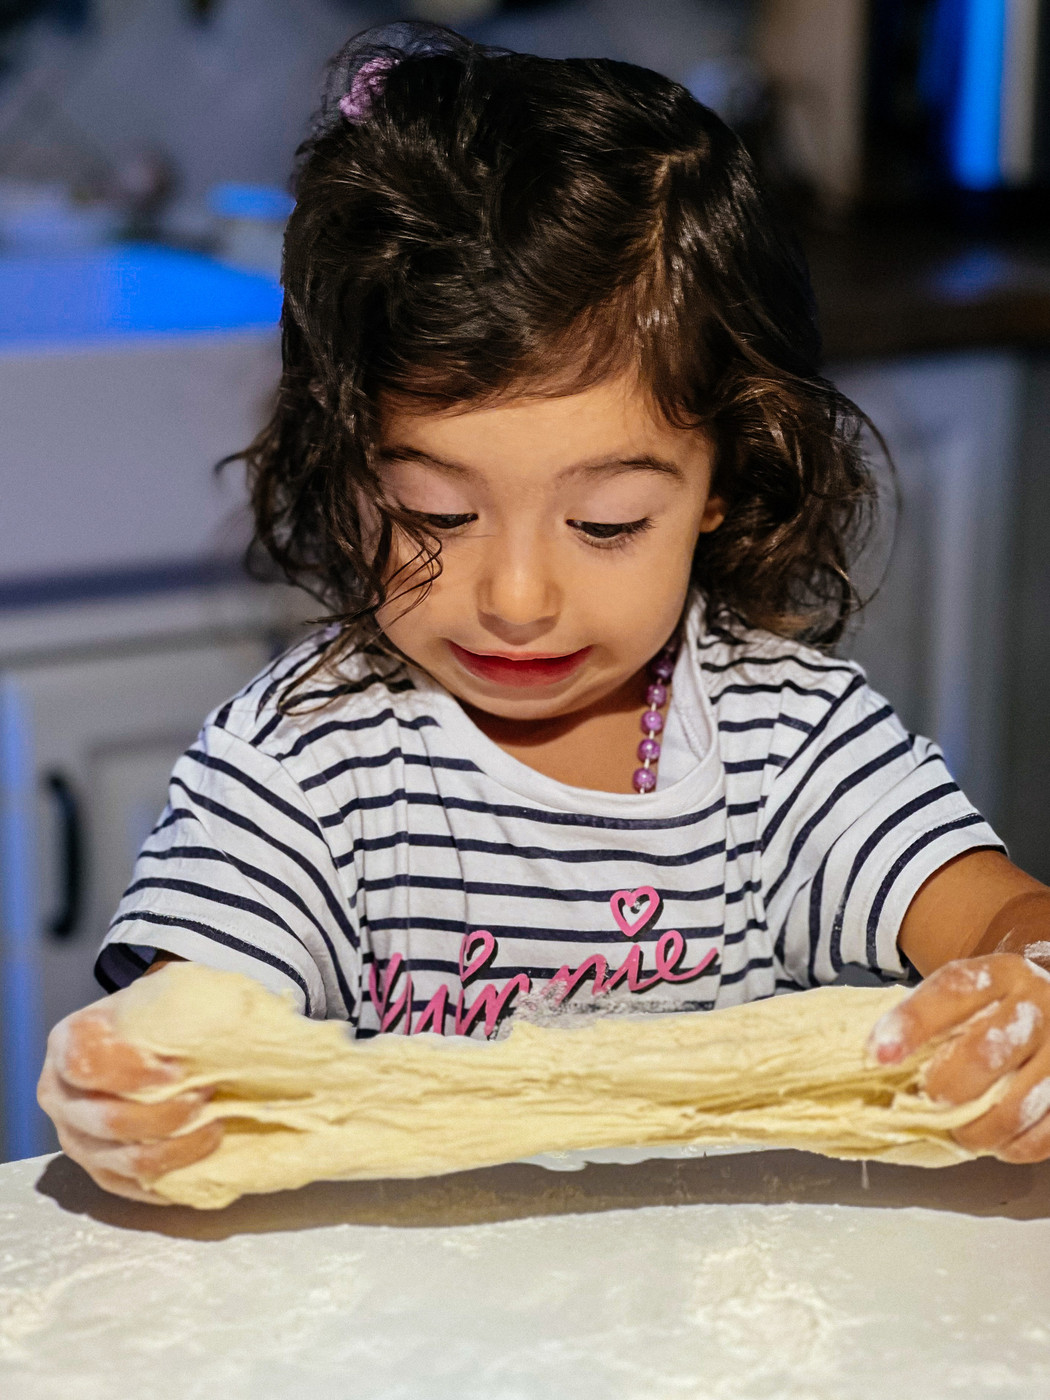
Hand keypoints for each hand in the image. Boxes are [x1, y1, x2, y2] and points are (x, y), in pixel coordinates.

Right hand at [37, 991, 222, 1203]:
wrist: (148, 1043)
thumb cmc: (155, 1018)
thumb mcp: (162, 995)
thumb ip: (174, 1006)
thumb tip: (215, 1027)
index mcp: (66, 1044)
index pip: (84, 1061)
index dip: (131, 1070)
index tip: (179, 1071)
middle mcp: (60, 1096)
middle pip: (106, 1119)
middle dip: (164, 1114)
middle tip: (208, 1096)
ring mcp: (76, 1139)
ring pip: (125, 1160)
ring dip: (177, 1147)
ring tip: (217, 1125)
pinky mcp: (99, 1170)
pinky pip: (134, 1186)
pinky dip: (173, 1175)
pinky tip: (205, 1158)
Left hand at [867, 954, 1049, 1162]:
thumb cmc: (1001, 1010)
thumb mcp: (973, 996)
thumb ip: (937, 1020)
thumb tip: (881, 1059)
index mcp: (1001, 975)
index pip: (951, 992)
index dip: (912, 1024)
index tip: (879, 1054)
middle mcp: (1038, 1005)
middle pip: (987, 1051)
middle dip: (948, 1085)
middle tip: (931, 1099)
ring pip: (1020, 1101)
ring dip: (981, 1128)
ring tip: (961, 1133)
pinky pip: (1048, 1130)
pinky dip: (1017, 1145)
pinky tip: (999, 1143)